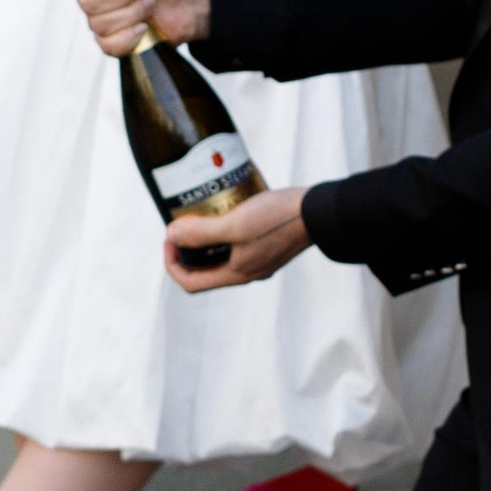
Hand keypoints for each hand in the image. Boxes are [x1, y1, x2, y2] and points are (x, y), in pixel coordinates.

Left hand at [166, 185, 311, 294]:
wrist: (320, 212)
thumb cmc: (278, 219)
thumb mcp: (234, 224)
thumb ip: (201, 233)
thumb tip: (171, 235)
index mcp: (237, 274)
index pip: (191, 282)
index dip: (172, 262)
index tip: (169, 237)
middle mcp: (247, 271)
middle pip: (205, 269)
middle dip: (187, 249)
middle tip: (181, 224)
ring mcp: (260, 259)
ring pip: (222, 255)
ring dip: (206, 238)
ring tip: (200, 213)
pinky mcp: (269, 244)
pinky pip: (238, 243)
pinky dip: (225, 229)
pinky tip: (226, 207)